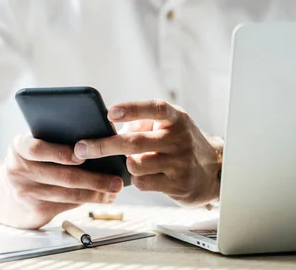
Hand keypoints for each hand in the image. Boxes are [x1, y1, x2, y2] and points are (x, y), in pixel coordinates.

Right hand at [0, 134, 123, 228]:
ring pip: (67, 193)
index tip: (81, 156)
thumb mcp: (34, 146)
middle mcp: (19, 170)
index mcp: (19, 147)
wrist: (6, 193)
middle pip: (61, 175)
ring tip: (114, 190)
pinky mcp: (35, 210)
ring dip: (95, 193)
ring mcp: (26, 192)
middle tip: (116, 180)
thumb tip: (96, 141)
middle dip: (93, 178)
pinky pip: (66, 204)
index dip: (59, 153)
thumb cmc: (32, 161)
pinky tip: (102, 197)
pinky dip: (87, 201)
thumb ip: (55, 141)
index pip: (36, 148)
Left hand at [74, 100, 222, 205]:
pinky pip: (142, 183)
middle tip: (81, 148)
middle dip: (103, 146)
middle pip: (134, 143)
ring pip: (135, 166)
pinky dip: (136, 180)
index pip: (154, 109)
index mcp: (176, 119)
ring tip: (133, 161)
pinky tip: (145, 175)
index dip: (132, 110)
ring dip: (126, 164)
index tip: (110, 112)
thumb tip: (109, 130)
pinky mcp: (177, 185)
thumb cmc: (179, 143)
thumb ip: (142, 124)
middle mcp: (179, 139)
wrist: (214, 170)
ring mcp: (180, 163)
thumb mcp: (168, 126)